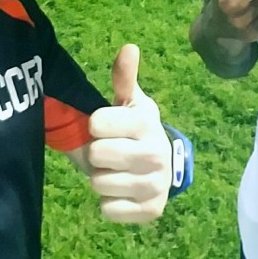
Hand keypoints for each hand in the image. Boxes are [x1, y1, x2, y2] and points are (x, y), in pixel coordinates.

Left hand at [87, 44, 172, 222]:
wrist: (161, 167)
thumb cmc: (137, 130)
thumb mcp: (130, 102)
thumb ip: (124, 77)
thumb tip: (129, 47)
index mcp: (147, 123)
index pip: (96, 123)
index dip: (95, 125)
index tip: (106, 126)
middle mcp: (156, 154)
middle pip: (96, 155)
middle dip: (97, 154)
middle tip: (110, 151)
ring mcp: (155, 184)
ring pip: (98, 184)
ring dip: (101, 178)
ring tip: (116, 170)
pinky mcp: (152, 211)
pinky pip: (108, 209)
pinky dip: (109, 203)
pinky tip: (122, 191)